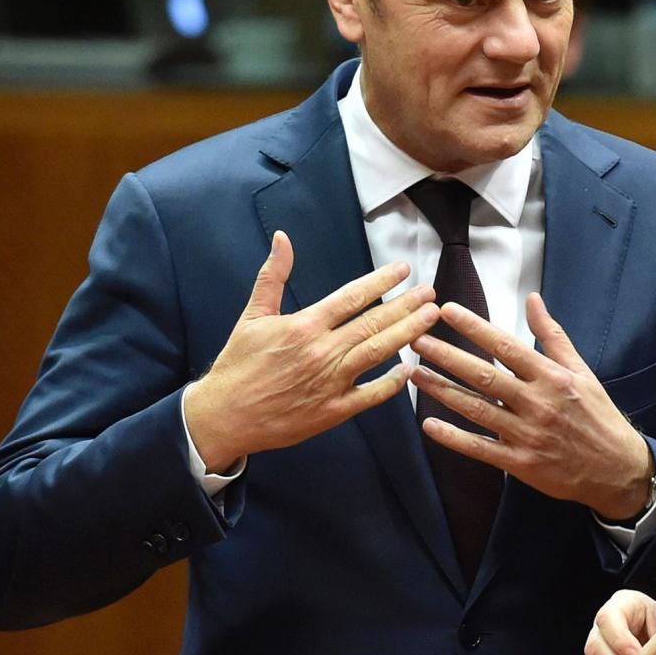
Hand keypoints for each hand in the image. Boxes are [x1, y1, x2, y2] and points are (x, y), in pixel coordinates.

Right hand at [184, 231, 437, 470]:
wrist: (224, 416)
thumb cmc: (238, 364)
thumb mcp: (252, 316)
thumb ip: (272, 276)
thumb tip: (282, 238)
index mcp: (305, 325)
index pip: (352, 296)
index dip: (381, 281)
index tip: (404, 269)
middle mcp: (322, 351)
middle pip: (373, 322)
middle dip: (406, 305)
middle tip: (431, 292)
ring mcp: (331, 382)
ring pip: (378, 353)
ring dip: (408, 334)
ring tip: (430, 318)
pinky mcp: (334, 410)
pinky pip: (372, 395)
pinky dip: (393, 383)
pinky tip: (411, 369)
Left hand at [411, 292, 652, 518]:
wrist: (617, 468)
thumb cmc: (597, 415)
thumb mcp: (582, 370)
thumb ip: (553, 335)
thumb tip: (534, 300)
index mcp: (552, 377)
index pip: (506, 346)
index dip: (475, 327)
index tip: (447, 310)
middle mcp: (537, 403)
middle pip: (484, 375)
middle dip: (447, 356)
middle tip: (416, 339)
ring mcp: (527, 434)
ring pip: (477, 409)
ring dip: (442, 391)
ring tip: (414, 374)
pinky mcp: (520, 462)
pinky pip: (481, 448)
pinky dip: (454, 437)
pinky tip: (430, 425)